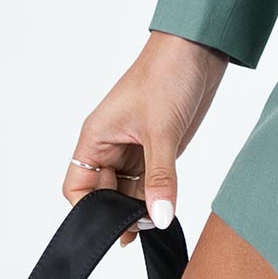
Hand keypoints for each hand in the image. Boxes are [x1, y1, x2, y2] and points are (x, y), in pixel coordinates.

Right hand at [64, 32, 228, 247]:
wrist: (200, 47)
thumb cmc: (167, 73)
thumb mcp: (162, 131)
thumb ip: (160, 179)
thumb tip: (158, 218)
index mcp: (96, 138)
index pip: (78, 188)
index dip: (89, 211)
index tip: (110, 229)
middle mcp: (112, 145)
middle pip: (105, 194)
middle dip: (119, 214)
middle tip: (139, 231)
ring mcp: (136, 147)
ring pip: (129, 190)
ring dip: (140, 207)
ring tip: (154, 222)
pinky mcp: (160, 146)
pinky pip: (152, 180)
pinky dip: (157, 196)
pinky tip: (165, 209)